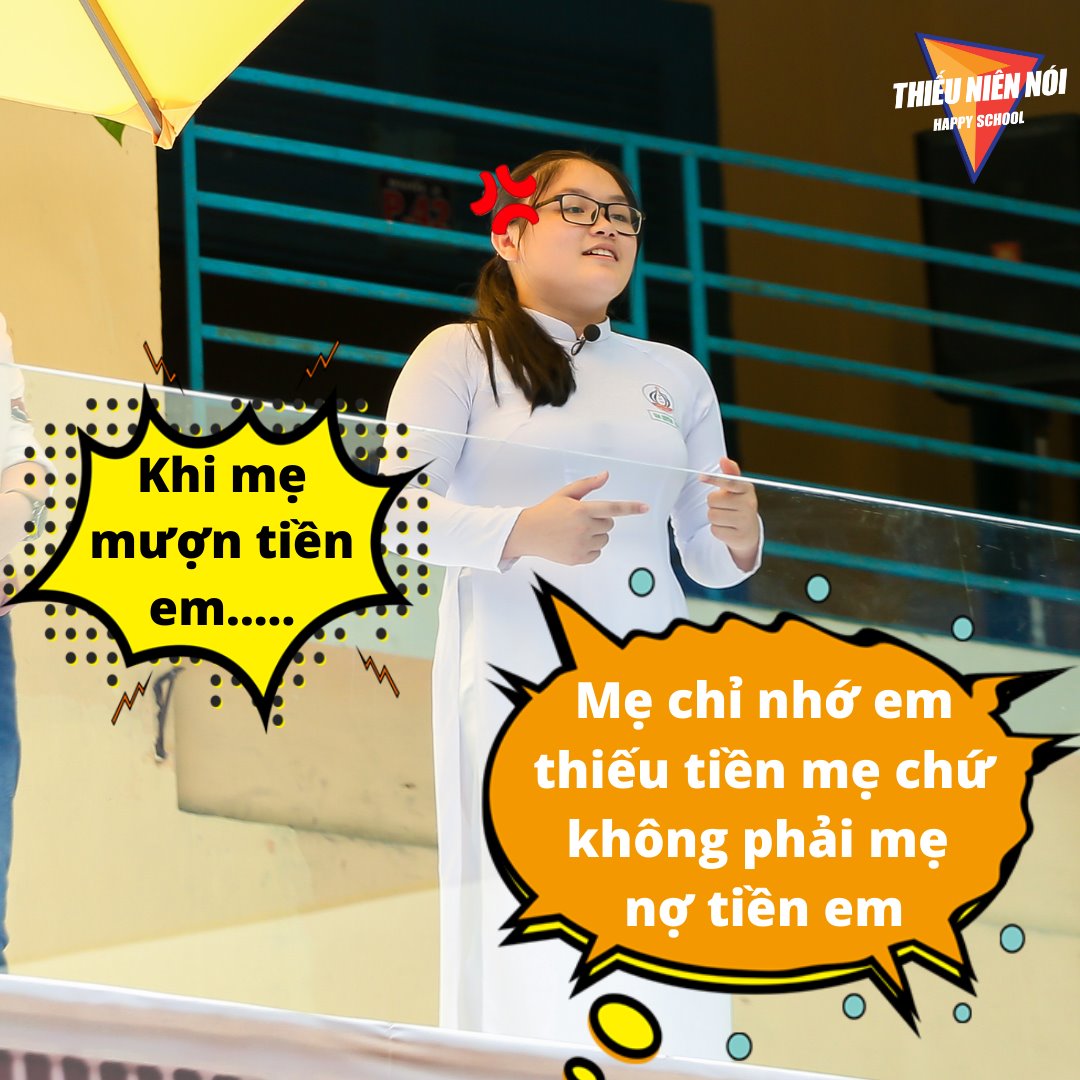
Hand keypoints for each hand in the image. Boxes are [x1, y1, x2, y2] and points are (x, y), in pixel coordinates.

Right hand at [503, 471, 648, 564]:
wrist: (527, 533)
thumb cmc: (547, 512)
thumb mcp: (565, 494)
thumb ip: (587, 484)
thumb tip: (605, 475)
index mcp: (582, 510)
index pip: (613, 508)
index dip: (631, 508)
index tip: (645, 508)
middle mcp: (583, 528)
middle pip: (609, 525)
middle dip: (600, 521)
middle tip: (581, 520)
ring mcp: (581, 545)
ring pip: (604, 540)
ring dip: (596, 535)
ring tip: (576, 532)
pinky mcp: (578, 558)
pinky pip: (597, 554)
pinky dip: (590, 549)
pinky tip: (574, 543)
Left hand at [700, 457, 759, 571]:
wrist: (750, 532)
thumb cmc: (739, 505)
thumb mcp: (737, 489)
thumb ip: (730, 474)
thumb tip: (723, 459)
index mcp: (747, 489)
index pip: (729, 481)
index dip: (715, 479)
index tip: (701, 477)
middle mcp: (749, 504)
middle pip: (713, 500)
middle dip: (714, 503)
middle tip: (724, 506)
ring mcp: (745, 521)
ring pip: (712, 515)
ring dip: (715, 517)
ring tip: (726, 517)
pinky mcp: (739, 537)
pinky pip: (715, 530)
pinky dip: (717, 529)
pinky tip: (727, 528)